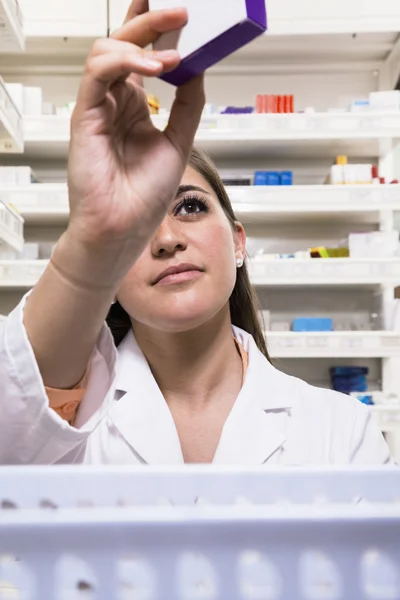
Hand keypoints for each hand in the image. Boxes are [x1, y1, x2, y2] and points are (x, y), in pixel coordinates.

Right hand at [67, 0, 204, 253]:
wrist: (123, 229)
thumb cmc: (143, 197)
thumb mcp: (178, 142)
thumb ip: (188, 105)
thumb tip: (199, 69)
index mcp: (134, 105)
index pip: (141, 53)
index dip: (153, 26)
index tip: (177, 10)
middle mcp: (115, 100)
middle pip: (125, 43)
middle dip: (152, 21)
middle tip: (181, 10)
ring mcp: (98, 105)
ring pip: (108, 49)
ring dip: (142, 41)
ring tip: (173, 52)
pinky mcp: (84, 114)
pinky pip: (98, 72)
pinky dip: (125, 62)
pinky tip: (154, 69)